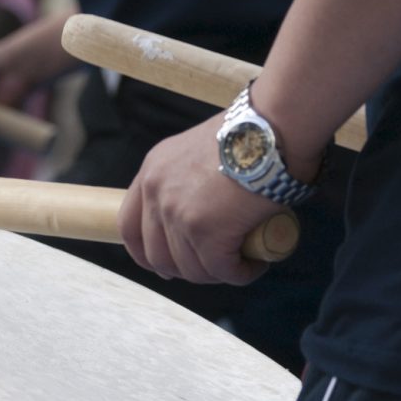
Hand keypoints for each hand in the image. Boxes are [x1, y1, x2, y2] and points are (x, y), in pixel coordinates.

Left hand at [116, 115, 279, 285]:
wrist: (272, 126)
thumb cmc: (247, 133)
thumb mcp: (195, 151)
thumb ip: (184, 179)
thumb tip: (198, 211)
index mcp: (151, 172)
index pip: (128, 227)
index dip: (145, 254)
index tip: (164, 265)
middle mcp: (157, 194)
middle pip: (156, 256)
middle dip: (184, 270)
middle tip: (212, 267)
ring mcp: (179, 215)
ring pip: (191, 268)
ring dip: (216, 273)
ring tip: (240, 263)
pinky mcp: (207, 233)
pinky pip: (221, 270)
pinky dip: (240, 274)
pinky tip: (254, 265)